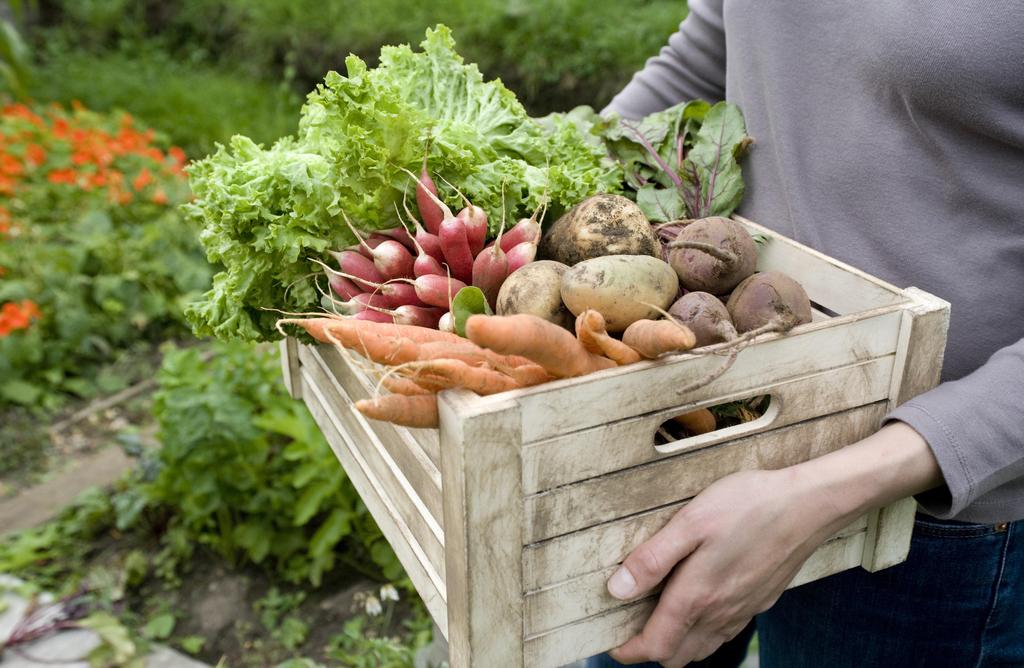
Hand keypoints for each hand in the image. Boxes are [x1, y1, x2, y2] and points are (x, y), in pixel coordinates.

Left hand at [606, 422, 942, 666]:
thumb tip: (618, 590)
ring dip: (677, 644)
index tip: (613, 644)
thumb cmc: (747, 506)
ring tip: (659, 620)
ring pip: (702, 648)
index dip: (630, 651)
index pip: (657, 645)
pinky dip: (703, 634)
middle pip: (677, 655)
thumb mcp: (690, 523)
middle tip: (631, 628)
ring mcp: (743, 610)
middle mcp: (720, 612)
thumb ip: (652, 559)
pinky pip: (724, 633)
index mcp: (697, 596)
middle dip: (651, 649)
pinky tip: (699, 608)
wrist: (808, 505)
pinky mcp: (759, 601)